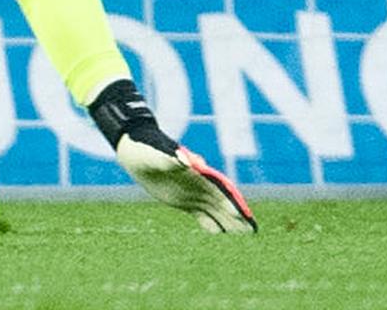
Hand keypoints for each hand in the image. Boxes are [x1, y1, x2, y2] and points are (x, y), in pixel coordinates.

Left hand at [115, 125, 257, 234]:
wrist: (135, 151)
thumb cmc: (146, 150)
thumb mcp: (156, 155)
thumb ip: (170, 159)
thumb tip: (185, 160)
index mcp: (194, 172)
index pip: (217, 188)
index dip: (230, 200)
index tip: (241, 214)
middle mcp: (197, 183)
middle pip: (221, 201)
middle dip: (236, 215)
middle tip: (251, 231)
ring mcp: (192, 192)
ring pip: (214, 209)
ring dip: (228, 221)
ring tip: (243, 236)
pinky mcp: (184, 200)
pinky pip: (201, 214)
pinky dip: (210, 223)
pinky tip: (219, 234)